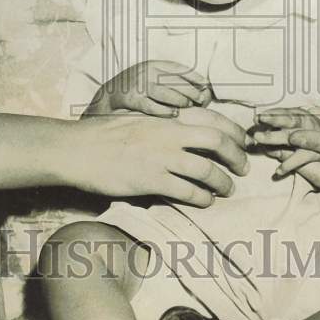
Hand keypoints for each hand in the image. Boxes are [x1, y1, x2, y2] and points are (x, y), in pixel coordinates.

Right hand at [71, 105, 249, 207]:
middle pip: (216, 141)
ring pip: (206, 169)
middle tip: (243, 168)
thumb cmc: (103, 136)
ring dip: (222, 182)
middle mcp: (167, 134)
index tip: (242, 142)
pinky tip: (205, 201)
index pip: (210, 118)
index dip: (233, 130)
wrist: (76, 149)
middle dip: (236, 155)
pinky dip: (201, 198)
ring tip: (227, 189)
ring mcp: (159, 157)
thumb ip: (162, 127)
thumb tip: (184, 135)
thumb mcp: (138, 121)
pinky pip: (186, 191)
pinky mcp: (150, 180)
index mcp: (164, 118)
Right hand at [84, 61, 212, 117]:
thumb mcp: (152, 80)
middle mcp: (145, 72)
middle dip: (191, 91)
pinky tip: (173, 115)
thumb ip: (173, 85)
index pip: (179, 68)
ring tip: (186, 107)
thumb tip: (202, 94)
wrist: (106, 99)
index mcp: (153, 65)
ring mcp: (137, 85)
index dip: (194, 77)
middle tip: (199, 101)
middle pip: (176, 81)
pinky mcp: (130, 99)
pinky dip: (165, 111)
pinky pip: (152, 105)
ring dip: (180, 101)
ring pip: (166, 92)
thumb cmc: (136, 92)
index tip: (205, 86)